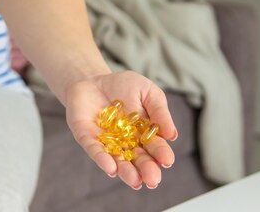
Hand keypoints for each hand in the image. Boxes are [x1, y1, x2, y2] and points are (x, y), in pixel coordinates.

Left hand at [65, 71, 177, 189]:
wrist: (92, 78)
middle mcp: (126, 143)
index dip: (161, 154)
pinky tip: (111, 168)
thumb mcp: (148, 92)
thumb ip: (159, 112)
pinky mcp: (87, 138)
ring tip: (135, 181)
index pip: (154, 147)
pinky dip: (102, 159)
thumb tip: (172, 135)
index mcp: (143, 134)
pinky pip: (94, 150)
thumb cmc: (123, 86)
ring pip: (117, 161)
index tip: (167, 160)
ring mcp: (106, 142)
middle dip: (146, 170)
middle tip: (153, 180)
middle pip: (137, 159)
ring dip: (126, 172)